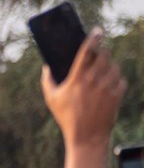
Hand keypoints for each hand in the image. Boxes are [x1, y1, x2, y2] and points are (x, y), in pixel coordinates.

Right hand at [42, 29, 124, 149]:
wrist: (87, 136)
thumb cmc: (67, 117)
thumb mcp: (51, 100)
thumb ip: (47, 81)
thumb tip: (46, 67)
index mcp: (77, 78)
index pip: (87, 51)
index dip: (93, 38)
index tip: (97, 31)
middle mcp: (93, 80)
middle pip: (104, 55)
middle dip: (102, 52)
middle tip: (99, 54)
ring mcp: (107, 87)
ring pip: (114, 66)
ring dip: (109, 67)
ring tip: (102, 73)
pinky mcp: (117, 94)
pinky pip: (120, 79)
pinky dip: (116, 80)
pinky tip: (108, 86)